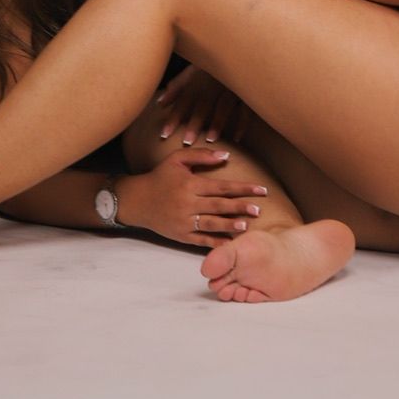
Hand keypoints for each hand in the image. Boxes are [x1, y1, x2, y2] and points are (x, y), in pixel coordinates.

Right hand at [119, 150, 268, 247]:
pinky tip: (229, 243)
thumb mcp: (177, 159)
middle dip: (240, 207)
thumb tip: (226, 155)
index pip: (221, 186)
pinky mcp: (180, 235)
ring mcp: (184, 221)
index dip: (242, 188)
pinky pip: (200, 240)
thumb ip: (201, 155)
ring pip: (211, 224)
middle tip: (258, 209)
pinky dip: (215, 242)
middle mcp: (188, 203)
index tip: (261, 189)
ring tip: (246, 225)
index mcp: (190, 184)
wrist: (138, 200)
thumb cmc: (160, 177)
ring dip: (229, 225)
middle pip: (219, 205)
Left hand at [156, 63, 248, 146]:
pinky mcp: (247, 92)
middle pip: (203, 104)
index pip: (184, 99)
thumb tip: (160, 104)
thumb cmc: (210, 63)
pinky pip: (246, 108)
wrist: (238, 48)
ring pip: (224, 105)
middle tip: (186, 141)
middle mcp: (213, 82)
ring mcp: (231, 87)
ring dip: (217, 122)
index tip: (164, 135)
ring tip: (210, 139)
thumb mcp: (192, 70)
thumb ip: (177, 86)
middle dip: (194, 123)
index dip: (174, 117)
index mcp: (198, 77)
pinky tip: (236, 138)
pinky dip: (242, 123)